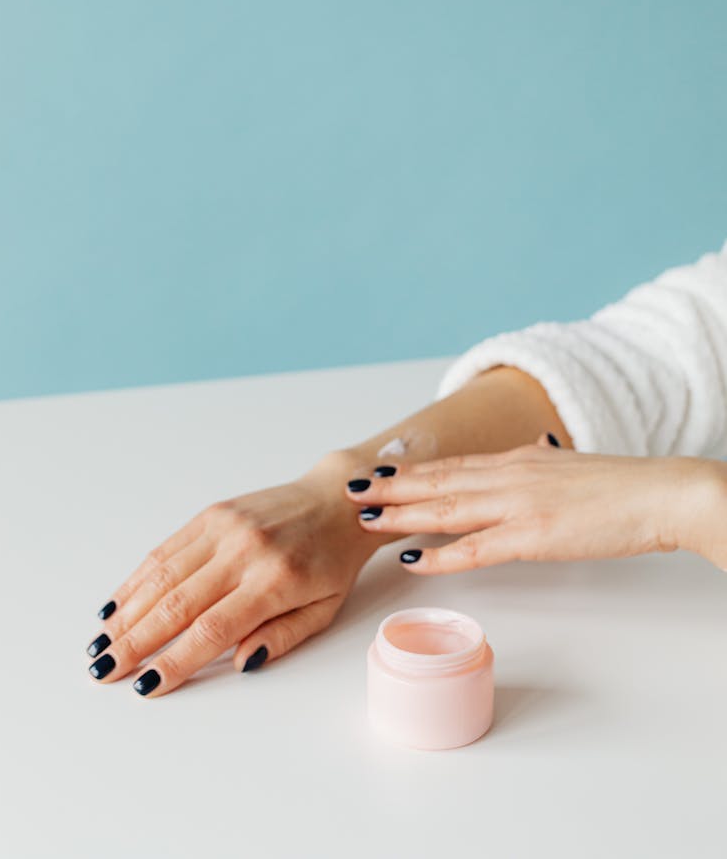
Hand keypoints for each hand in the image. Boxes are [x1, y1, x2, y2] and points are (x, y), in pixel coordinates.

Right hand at [87, 453, 376, 696]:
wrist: (337, 500)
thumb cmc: (333, 562)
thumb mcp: (324, 609)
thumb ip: (282, 638)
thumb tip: (238, 663)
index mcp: (275, 581)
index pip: (213, 629)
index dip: (175, 660)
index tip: (146, 686)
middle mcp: (244, 550)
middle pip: (177, 604)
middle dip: (135, 642)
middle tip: (104, 671)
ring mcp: (224, 528)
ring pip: (162, 575)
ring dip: (127, 613)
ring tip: (101, 643)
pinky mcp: (212, 513)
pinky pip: (167, 549)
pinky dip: (138, 579)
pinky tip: (118, 604)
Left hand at [345, 438, 726, 572]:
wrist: (656, 494)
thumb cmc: (617, 487)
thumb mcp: (568, 467)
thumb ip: (541, 462)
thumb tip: (534, 449)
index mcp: (517, 461)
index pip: (453, 465)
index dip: (411, 471)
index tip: (378, 472)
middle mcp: (509, 477)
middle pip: (438, 481)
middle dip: (391, 487)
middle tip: (351, 489)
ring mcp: (517, 505)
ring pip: (447, 508)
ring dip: (402, 514)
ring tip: (366, 516)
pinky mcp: (532, 536)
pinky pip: (476, 547)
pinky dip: (439, 553)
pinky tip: (411, 558)